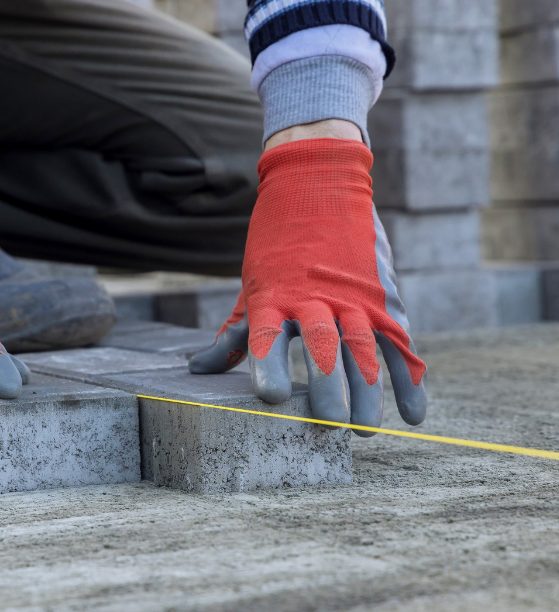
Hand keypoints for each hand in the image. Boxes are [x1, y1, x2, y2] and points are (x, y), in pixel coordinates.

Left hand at [189, 137, 425, 435]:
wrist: (317, 182)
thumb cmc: (275, 244)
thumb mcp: (251, 285)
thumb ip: (235, 333)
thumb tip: (199, 370)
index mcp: (275, 295)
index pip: (268, 336)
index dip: (268, 367)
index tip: (269, 399)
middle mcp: (315, 296)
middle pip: (323, 347)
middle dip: (327, 388)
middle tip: (328, 425)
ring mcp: (353, 295)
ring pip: (363, 347)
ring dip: (367, 391)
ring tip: (364, 429)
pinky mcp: (381, 296)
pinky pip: (399, 342)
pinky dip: (409, 378)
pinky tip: (413, 414)